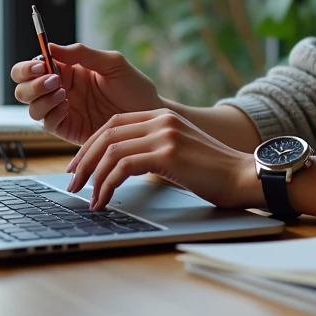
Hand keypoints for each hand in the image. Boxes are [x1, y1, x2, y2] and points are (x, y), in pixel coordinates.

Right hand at [10, 44, 161, 146]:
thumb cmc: (134, 87)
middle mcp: (60, 90)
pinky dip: (51, 115)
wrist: (149, 116)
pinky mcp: (68, 129)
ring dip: (41, 99)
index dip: (29, 66)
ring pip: (31, 107)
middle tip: (52, 80)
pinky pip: (47, 124)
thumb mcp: (112, 63)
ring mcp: (63, 111)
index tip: (41, 65)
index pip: (34, 66)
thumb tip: (51, 47)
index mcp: (67, 70)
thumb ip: (82, 54)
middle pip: (23, 88)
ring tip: (64, 94)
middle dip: (30, 83)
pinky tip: (68, 107)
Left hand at [64, 109, 261, 210]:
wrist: (242, 176)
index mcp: (162, 116)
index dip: (90, 144)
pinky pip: (123, 167)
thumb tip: (120, 167)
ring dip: (93, 176)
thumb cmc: (212, 172)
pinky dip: (107, 185)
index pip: (113, 123)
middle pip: (107, 134)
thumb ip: (153, 150)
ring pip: (111, 151)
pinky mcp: (167, 153)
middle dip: (84, 160)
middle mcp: (161, 120)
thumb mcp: (178, 152)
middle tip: (72, 182)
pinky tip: (104, 199)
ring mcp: (165, 134)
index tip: (78, 165)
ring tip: (88, 197)